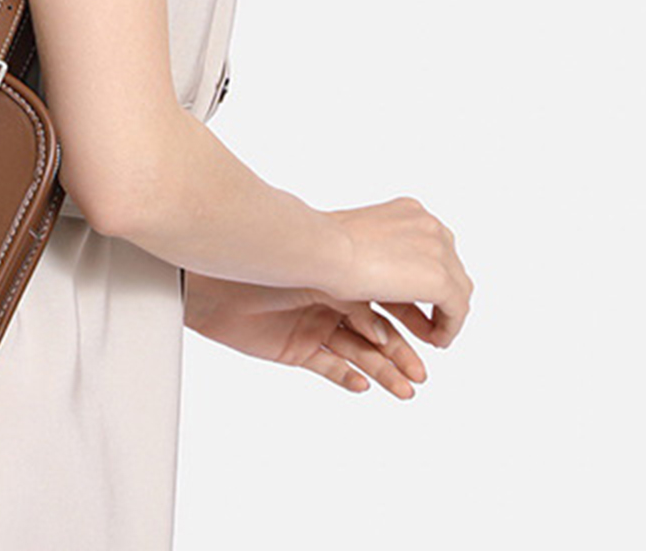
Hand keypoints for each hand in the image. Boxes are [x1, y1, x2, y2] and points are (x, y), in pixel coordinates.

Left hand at [182, 271, 429, 398]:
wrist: (208, 277)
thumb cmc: (257, 255)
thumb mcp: (313, 255)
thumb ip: (351, 266)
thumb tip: (383, 264)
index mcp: (338, 267)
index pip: (386, 296)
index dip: (412, 318)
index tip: (437, 335)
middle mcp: (329, 295)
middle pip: (377, 329)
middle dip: (402, 352)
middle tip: (422, 374)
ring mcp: (313, 323)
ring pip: (357, 352)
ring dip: (384, 371)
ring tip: (407, 390)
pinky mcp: (294, 347)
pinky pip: (327, 366)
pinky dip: (346, 377)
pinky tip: (364, 385)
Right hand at [323, 195, 473, 349]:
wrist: (323, 248)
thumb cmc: (324, 244)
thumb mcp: (356, 240)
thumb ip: (378, 253)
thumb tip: (377, 272)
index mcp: (410, 211)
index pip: (433, 248)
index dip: (429, 278)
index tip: (419, 300)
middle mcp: (429, 224)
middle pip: (450, 266)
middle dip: (442, 296)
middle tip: (430, 322)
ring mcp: (438, 249)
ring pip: (458, 288)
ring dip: (448, 313)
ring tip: (435, 335)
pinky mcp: (440, 279)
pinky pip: (457, 310)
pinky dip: (449, 327)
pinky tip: (436, 340)